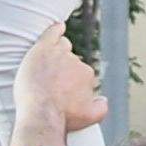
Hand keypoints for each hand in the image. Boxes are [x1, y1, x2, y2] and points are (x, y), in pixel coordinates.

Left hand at [13, 31, 105, 145]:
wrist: (42, 115)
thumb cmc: (63, 118)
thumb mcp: (89, 117)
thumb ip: (101, 108)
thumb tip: (104, 100)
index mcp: (87, 75)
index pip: (78, 70)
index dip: (68, 79)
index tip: (61, 88)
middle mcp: (76, 62)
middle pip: (69, 58)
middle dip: (61, 68)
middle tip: (48, 82)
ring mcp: (60, 54)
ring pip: (60, 47)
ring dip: (54, 54)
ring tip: (44, 69)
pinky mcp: (44, 49)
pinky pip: (52, 33)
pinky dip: (55, 29)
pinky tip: (58, 27)